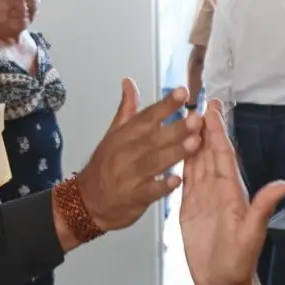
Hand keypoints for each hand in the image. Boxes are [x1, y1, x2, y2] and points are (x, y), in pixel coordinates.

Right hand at [74, 80, 204, 231]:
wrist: (87, 202)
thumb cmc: (104, 166)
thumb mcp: (113, 135)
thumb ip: (126, 109)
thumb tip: (129, 82)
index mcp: (124, 135)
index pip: (146, 116)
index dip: (165, 104)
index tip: (183, 92)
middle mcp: (126, 152)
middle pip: (153, 138)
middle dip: (177, 128)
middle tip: (197, 118)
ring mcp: (130, 175)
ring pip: (154, 161)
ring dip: (175, 152)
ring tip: (196, 142)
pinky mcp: (134, 197)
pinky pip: (150, 190)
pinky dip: (163, 185)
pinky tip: (177, 180)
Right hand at [180, 100, 284, 284]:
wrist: (222, 281)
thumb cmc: (239, 261)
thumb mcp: (252, 234)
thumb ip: (263, 208)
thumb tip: (282, 185)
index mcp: (233, 191)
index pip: (224, 154)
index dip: (218, 131)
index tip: (212, 109)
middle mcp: (219, 189)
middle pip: (210, 151)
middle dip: (205, 127)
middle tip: (198, 102)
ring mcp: (204, 196)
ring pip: (198, 161)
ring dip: (192, 139)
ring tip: (186, 118)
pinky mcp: (190, 206)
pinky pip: (187, 178)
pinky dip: (183, 161)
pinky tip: (178, 148)